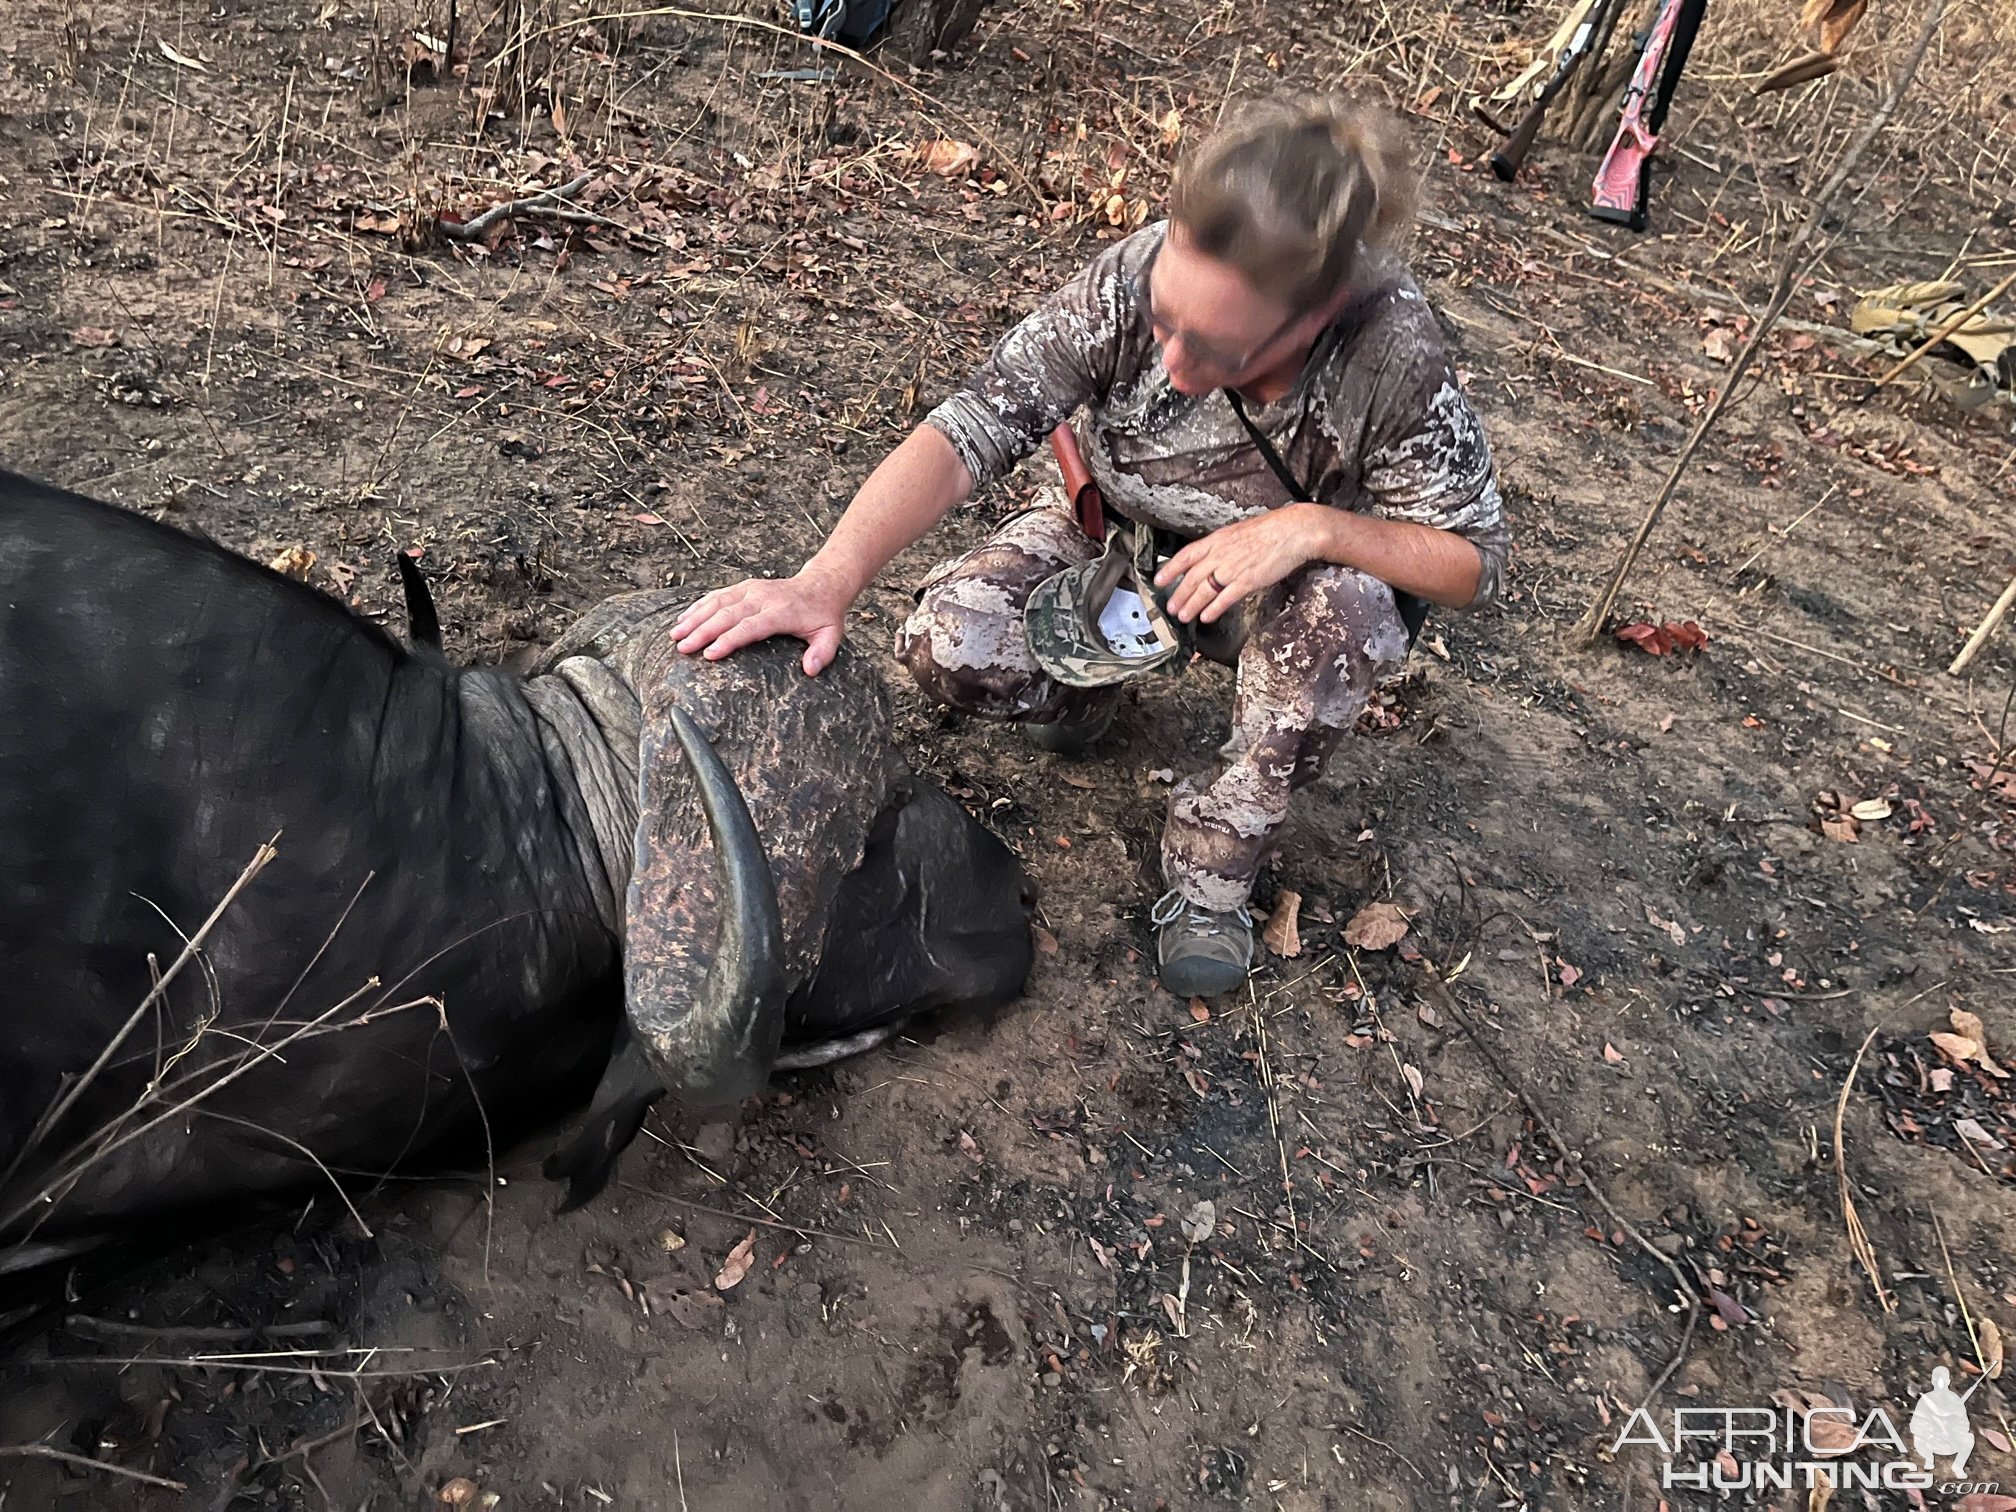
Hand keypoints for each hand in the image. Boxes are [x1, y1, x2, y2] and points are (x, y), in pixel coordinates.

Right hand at [672, 563, 853, 675]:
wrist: (821, 585)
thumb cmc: (823, 615)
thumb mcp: (831, 635)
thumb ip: (822, 653)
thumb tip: (810, 670)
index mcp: (780, 612)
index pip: (750, 627)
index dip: (729, 640)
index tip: (710, 654)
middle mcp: (762, 598)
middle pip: (727, 615)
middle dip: (702, 631)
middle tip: (682, 648)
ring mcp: (751, 590)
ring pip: (717, 602)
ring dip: (694, 618)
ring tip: (675, 634)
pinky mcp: (744, 587)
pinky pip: (718, 595)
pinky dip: (699, 606)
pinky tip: (683, 618)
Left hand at [1154, 504, 1329, 624]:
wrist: (1293, 531)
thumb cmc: (1270, 530)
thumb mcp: (1238, 532)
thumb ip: (1223, 546)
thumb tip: (1213, 557)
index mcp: (1218, 540)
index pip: (1186, 555)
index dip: (1170, 569)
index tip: (1158, 580)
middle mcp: (1220, 554)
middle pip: (1192, 578)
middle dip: (1178, 595)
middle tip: (1170, 608)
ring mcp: (1232, 568)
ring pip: (1204, 590)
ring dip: (1191, 605)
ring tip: (1183, 616)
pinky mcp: (1247, 581)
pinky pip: (1225, 598)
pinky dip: (1213, 609)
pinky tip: (1206, 617)